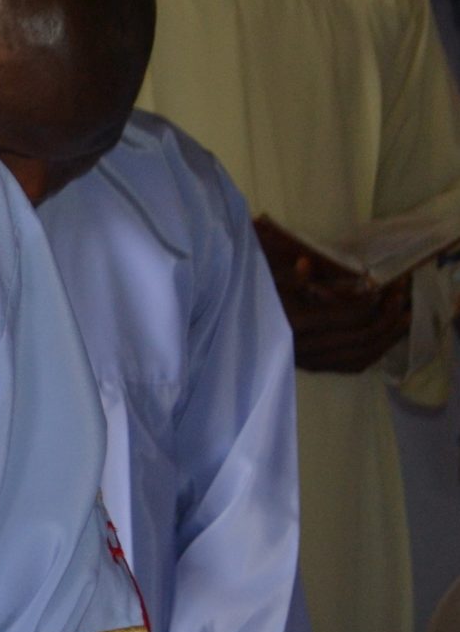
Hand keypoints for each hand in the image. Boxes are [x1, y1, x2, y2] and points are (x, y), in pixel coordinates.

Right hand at [255, 218, 410, 373]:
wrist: (226, 336)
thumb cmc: (243, 301)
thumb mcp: (259, 282)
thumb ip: (286, 275)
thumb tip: (307, 264)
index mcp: (294, 325)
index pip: (346, 317)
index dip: (368, 302)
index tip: (379, 284)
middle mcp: (305, 349)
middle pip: (361, 338)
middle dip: (386, 316)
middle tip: (401, 296)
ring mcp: (309, 361)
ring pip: (361, 355)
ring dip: (387, 337)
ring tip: (404, 317)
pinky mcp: (310, 367)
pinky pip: (350, 365)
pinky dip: (373, 353)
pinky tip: (383, 339)